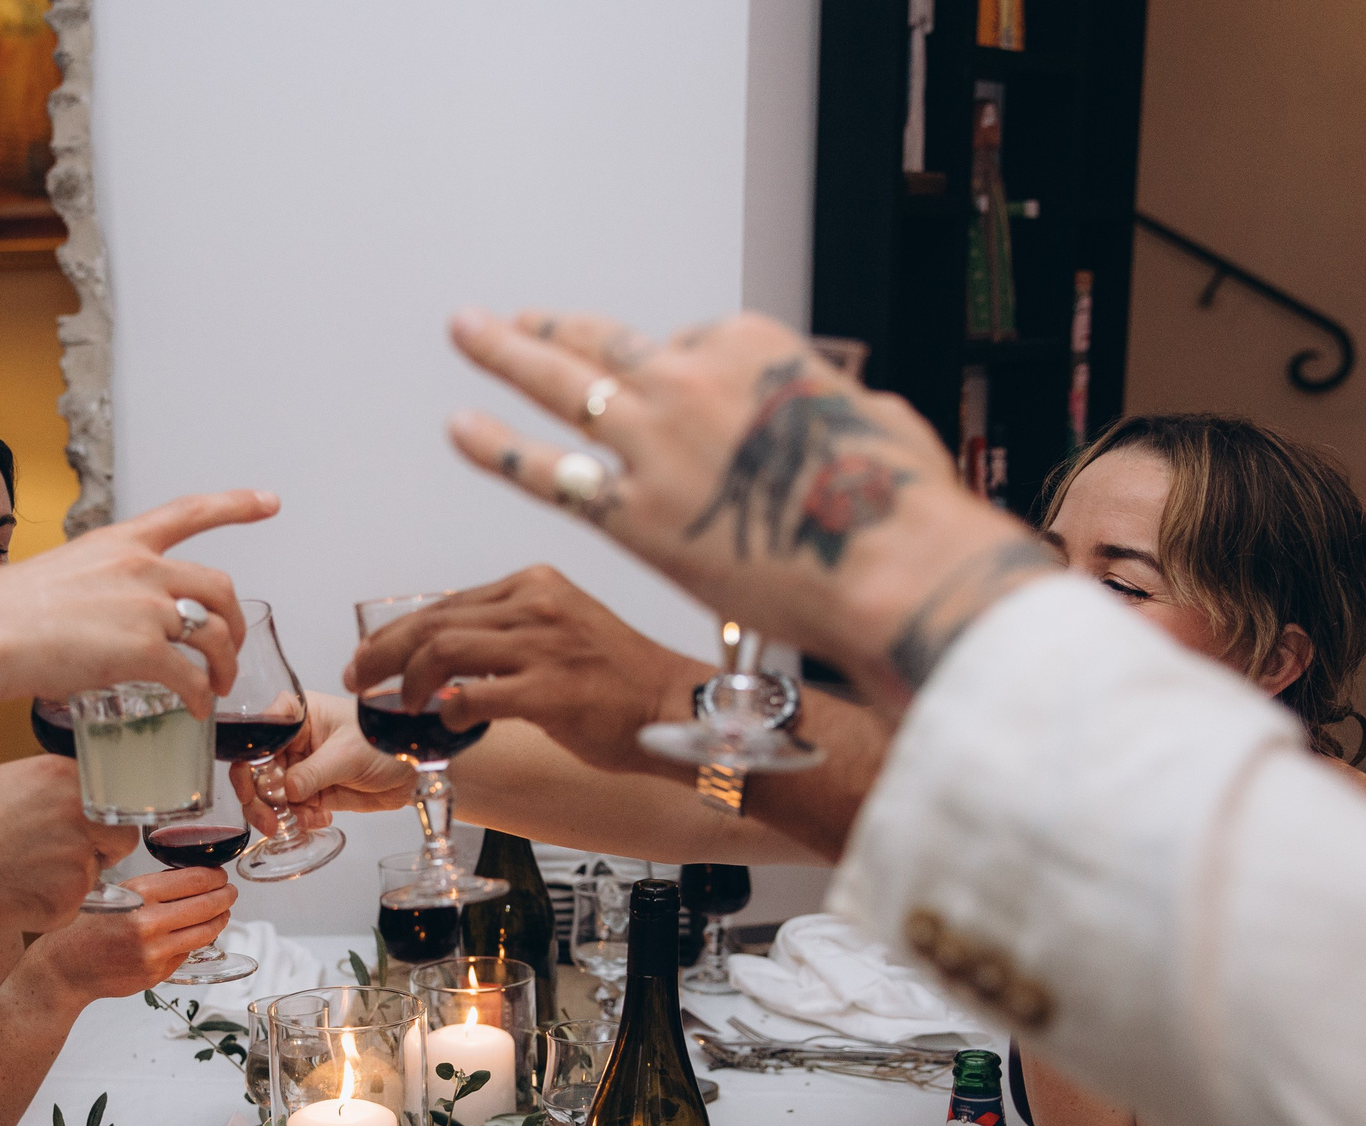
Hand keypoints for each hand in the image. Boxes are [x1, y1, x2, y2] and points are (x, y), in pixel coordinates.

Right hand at [0, 491, 277, 723]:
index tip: (269, 502)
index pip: (189, 512)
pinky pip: (192, 677)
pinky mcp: (144, 649)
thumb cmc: (2, 614)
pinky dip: (199, 697)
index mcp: (118, 542)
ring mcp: (146, 606)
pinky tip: (193, 711)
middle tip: (230, 647)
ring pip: (214, 634)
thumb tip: (100, 625)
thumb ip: (95, 591)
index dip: (236, 506)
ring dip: (224, 665)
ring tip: (217, 687)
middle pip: (218, 586)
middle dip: (234, 621)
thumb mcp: (58, 578)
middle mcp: (141, 566)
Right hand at [0, 755, 136, 931]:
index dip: (102, 820)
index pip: (117, 800)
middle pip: (122, 838)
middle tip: (60, 858)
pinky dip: (53, 905)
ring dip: (68, 880)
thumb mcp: (12, 783)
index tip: (90, 830)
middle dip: (101, 851)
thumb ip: (58, 790)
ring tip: (19, 872)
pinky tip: (17, 892)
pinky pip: (76, 904)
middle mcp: (78, 813)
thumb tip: (89, 803)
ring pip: (94, 874)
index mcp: (65, 777)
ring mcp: (76, 857)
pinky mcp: (69, 897)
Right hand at [29, 867, 237, 1002]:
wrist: (65, 967)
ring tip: (222, 912)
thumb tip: (195, 878)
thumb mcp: (118, 893)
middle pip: (208, 905)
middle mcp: (149, 922)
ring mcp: (155, 951)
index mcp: (139, 893)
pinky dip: (195, 941)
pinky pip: (187, 953)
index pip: (196, 879)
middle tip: (230, 892)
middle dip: (225, 896)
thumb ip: (155, 886)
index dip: (216, 876)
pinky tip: (192, 934)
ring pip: (205, 932)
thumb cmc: (88, 926)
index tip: (220, 874)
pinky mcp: (156, 973)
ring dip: (220, 920)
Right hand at [231, 696, 416, 832]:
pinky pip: (290, 810)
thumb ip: (313, 773)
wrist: (414, 767)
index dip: (249, 761)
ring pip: (268, 795)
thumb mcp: (349, 754)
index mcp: (296, 715)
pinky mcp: (311, 791)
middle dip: (257, 798)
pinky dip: (298, 820)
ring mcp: (299, 767)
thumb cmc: (386, 741)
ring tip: (296, 822)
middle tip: (269, 820)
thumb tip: (283, 791)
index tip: (255, 785)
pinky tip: (319, 818)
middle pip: (254, 770)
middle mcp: (291, 740)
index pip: (258, 734)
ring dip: (276, 815)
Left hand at [339, 565, 709, 773]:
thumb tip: (446, 659)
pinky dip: (447, 711)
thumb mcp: (562, 630)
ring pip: (442, 650)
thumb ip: (508, 634)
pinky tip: (444, 725)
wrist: (675, 706)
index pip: (447, 602)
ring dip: (407, 682)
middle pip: (433, 621)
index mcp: (535, 584)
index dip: (397, 632)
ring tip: (399, 707)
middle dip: (383, 653)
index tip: (370, 656)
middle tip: (358, 679)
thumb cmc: (620, 680)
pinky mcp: (550, 690)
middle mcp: (536, 603)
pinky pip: (474, 695)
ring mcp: (543, 645)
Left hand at [442, 308, 1041, 701]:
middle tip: (508, 319)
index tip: (687, 408)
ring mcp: (655, 442)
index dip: (685, 381)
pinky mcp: (634, 514)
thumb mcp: (883, 425)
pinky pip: (548, 473)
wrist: (891, 564)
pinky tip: (462, 428)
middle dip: (553, 329)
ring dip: (506, 354)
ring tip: (466, 331)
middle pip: (606, 342)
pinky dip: (498, 447)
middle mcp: (693, 378)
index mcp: (756, 346)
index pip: (696, 346)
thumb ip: (845, 410)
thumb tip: (857, 413)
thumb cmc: (904, 505)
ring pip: (563, 384)